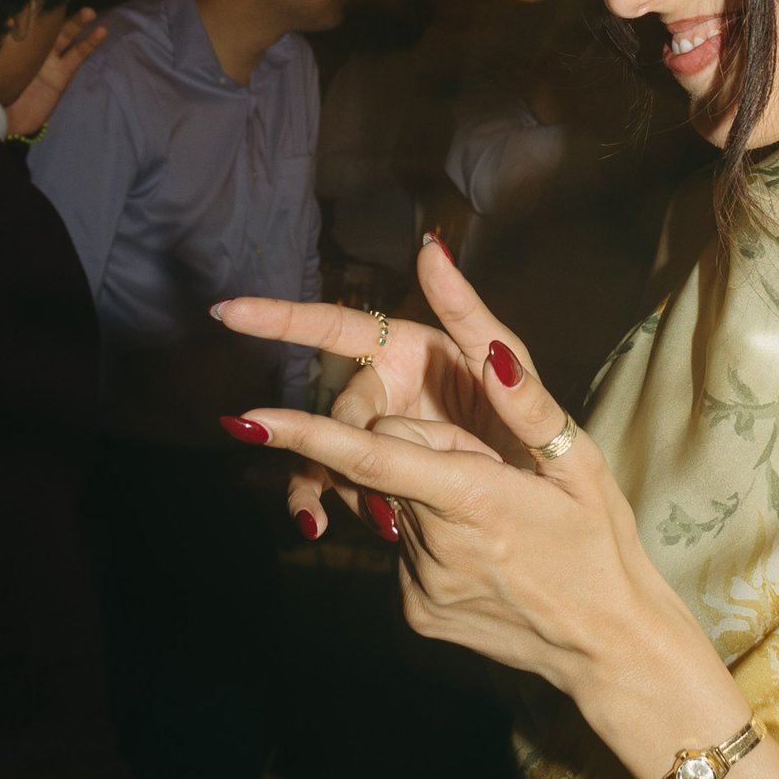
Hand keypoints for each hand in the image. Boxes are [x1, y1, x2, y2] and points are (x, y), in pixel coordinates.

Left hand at [7, 0, 107, 137]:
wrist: (1, 117)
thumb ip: (7, 29)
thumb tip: (9, 3)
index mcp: (15, 36)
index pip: (29, 9)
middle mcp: (33, 43)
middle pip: (50, 18)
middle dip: (61, 2)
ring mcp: (49, 58)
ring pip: (65, 34)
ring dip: (77, 22)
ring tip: (90, 11)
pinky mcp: (62, 74)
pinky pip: (78, 55)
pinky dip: (89, 43)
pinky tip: (102, 31)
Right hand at [217, 230, 524, 532]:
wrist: (552, 525)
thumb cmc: (544, 444)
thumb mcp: (526, 394)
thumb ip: (479, 327)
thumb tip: (433, 252)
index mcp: (412, 350)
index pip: (335, 326)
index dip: (279, 317)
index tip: (226, 311)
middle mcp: (385, 386)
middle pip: (339, 404)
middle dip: (339, 436)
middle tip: (370, 474)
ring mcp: (375, 432)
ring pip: (324, 446)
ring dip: (321, 479)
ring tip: (321, 517)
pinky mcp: (372, 475)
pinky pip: (332, 484)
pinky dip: (320, 502)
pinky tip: (313, 526)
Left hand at [217, 240, 727, 753]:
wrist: (611, 650)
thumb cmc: (603, 547)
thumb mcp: (581, 465)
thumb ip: (526, 404)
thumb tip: (490, 349)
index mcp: (475, 500)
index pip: (370, 458)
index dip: (304, 434)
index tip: (247, 417)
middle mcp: (435, 546)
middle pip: (387, 469)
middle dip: (419, 450)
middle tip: (492, 475)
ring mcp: (421, 586)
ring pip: (391, 508)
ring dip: (424, 497)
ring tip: (495, 525)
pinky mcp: (416, 613)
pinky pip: (400, 549)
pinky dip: (429, 536)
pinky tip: (483, 556)